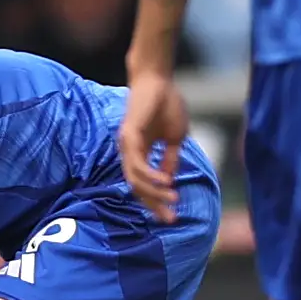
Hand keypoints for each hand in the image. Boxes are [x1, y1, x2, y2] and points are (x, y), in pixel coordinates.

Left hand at [118, 67, 189, 222]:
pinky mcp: (128, 136)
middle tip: (170, 219)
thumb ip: (170, 159)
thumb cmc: (167, 105)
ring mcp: (126, 145)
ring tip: (172, 199)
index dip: (157, 202)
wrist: (159, 80)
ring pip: (135, 179)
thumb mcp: (174, 138)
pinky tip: (165, 182)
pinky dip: (150, 175)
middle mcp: (129, 153)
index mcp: (139, 154)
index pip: (144, 185)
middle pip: (137, 188)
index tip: (171, 217)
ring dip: (154, 192)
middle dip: (154, 205)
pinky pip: (137, 163)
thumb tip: (168, 181)